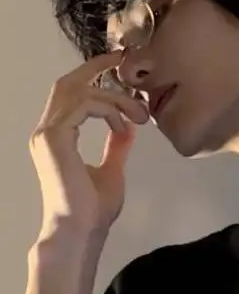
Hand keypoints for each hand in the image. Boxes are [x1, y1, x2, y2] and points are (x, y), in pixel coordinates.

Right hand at [29, 51, 148, 239]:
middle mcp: (45, 132)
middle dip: (97, 68)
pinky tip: (124, 125)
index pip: (70, 93)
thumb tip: (127, 129)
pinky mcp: (54, 138)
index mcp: (55, 137)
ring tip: (138, 114)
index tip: (119, 69)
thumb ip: (116, 148)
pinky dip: (109, 108)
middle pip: (68, 82)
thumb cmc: (92, 212)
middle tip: (125, 60)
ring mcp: (46, 134)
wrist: (81, 232)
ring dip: (114, 96)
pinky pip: (84, 104)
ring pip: (79, 90)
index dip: (93, 76)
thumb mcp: (111, 171)